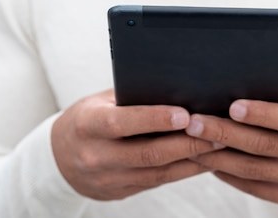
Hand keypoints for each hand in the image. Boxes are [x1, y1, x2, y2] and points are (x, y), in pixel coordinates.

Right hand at [51, 89, 221, 200]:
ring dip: (193, 160)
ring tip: (219, 145)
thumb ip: (130, 97)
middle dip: (187, 143)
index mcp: (87, 125)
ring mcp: (108, 179)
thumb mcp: (100, 102)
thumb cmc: (87, 119)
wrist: (58, 159)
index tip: (185, 114)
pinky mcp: (121, 192)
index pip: (122, 123)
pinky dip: (184, 170)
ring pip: (158, 172)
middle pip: (148, 153)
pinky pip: (159, 182)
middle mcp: (96, 156)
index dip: (155, 119)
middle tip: (217, 132)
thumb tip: (175, 85)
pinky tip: (204, 159)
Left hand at [185, 94, 277, 209]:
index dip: (262, 113)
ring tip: (192, 142)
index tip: (232, 106)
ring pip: (253, 169)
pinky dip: (228, 174)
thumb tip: (239, 82)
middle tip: (195, 122)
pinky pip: (254, 187)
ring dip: (218, 156)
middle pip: (264, 144)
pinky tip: (209, 161)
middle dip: (225, 132)